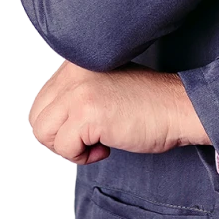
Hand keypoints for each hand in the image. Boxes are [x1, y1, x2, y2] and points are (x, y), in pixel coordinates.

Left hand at [27, 59, 211, 164]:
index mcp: (78, 62)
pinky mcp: (87, 112)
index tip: (85, 127)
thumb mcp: (105, 86)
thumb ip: (77, 92)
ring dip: (69, 147)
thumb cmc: (150, 103)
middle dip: (60, 137)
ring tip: (96, 142)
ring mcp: (80, 90)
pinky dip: (83, 156)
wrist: (179, 108)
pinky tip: (106, 146)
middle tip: (88, 139)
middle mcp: (75, 70)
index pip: (43, 100)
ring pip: (44, 131)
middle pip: (38, 116)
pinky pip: (64, 147)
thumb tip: (51, 119)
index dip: (62, 123)